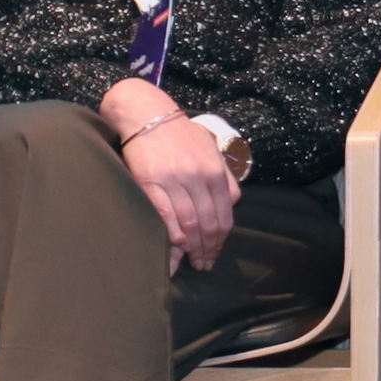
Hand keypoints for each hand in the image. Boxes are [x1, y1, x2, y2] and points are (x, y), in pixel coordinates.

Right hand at [101, 81, 239, 273]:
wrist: (148, 116)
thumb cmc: (181, 135)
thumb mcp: (211, 149)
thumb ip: (224, 176)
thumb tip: (232, 204)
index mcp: (214, 171)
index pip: (224, 216)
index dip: (221, 240)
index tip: (216, 252)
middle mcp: (197, 178)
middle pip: (208, 224)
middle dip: (208, 249)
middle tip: (204, 264)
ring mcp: (173, 182)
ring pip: (189, 224)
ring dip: (192, 249)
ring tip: (192, 262)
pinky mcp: (150, 184)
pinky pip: (164, 217)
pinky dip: (171, 238)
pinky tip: (175, 251)